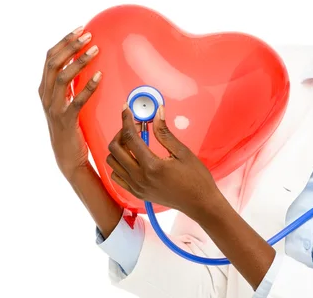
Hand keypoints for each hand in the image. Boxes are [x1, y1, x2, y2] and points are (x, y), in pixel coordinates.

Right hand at [38, 26, 101, 179]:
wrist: (68, 156)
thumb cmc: (72, 126)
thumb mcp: (67, 101)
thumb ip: (71, 84)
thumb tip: (83, 62)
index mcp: (45, 88)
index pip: (50, 58)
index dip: (64, 41)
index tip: (80, 29)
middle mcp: (46, 96)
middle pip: (53, 63)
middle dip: (71, 46)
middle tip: (88, 35)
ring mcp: (54, 108)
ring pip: (62, 77)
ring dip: (79, 61)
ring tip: (95, 50)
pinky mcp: (66, 120)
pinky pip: (76, 100)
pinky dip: (87, 86)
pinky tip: (99, 76)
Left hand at [106, 104, 221, 220]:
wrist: (200, 203)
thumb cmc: (196, 178)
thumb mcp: (183, 152)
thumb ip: (165, 133)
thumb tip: (157, 113)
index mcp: (152, 166)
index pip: (130, 138)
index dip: (126, 120)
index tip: (126, 109)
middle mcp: (139, 178)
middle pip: (115, 149)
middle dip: (121, 133)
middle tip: (135, 127)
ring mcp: (136, 187)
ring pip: (112, 163)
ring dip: (119, 149)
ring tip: (134, 142)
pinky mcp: (137, 193)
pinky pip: (117, 176)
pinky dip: (119, 164)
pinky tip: (133, 158)